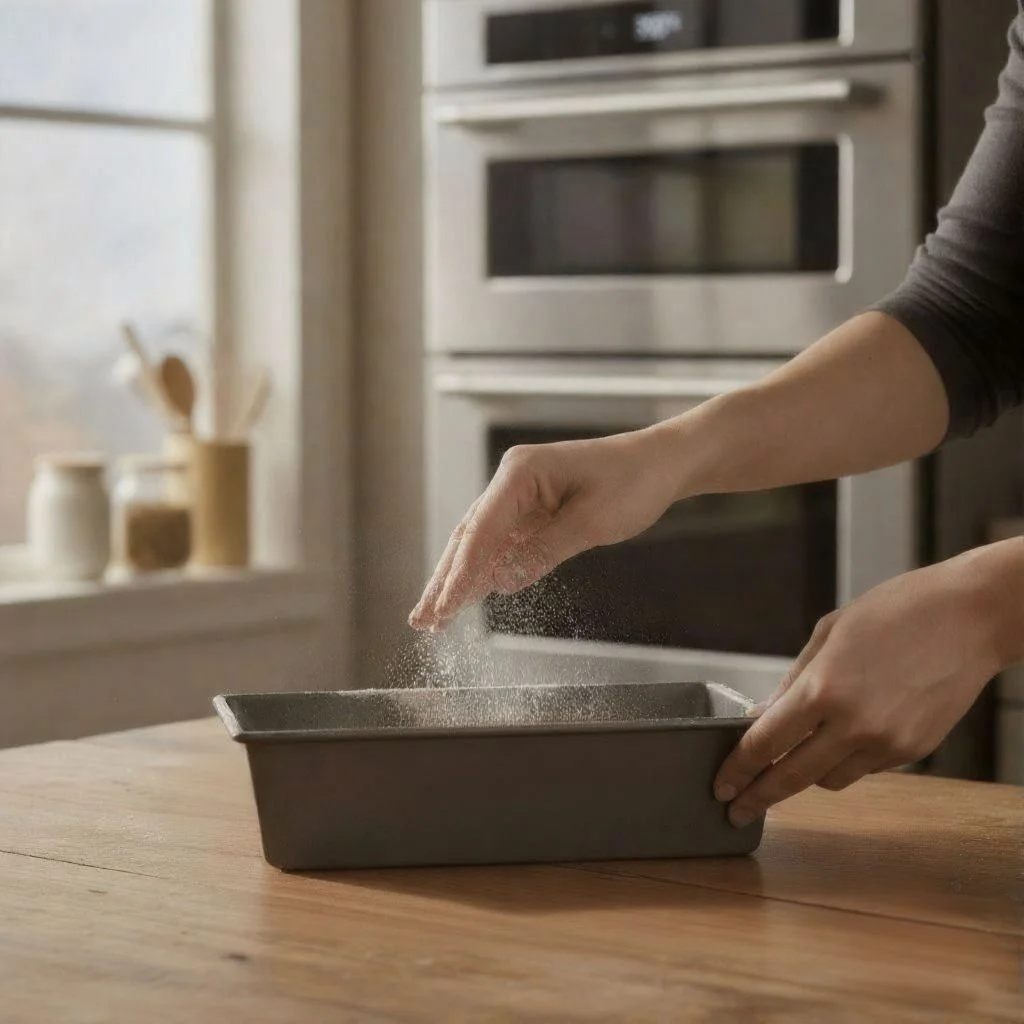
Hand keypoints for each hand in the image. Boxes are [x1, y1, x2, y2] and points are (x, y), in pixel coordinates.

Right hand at [409, 429, 678, 630]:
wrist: (663, 463)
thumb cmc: (633, 482)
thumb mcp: (592, 522)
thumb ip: (544, 550)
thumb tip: (501, 581)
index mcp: (520, 472)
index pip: (480, 529)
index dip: (459, 573)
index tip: (443, 607)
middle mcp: (513, 481)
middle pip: (469, 536)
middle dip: (444, 580)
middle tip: (421, 619)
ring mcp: (521, 496)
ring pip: (480, 543)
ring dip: (458, 579)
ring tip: (433, 615)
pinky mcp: (534, 511)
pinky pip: (503, 545)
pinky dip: (486, 572)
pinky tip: (467, 596)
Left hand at [715, 540, 1023, 826]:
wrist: (970, 617)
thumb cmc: (895, 612)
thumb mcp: (828, 634)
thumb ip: (793, 681)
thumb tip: (762, 716)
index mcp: (824, 688)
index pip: (766, 743)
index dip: (738, 769)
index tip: (721, 786)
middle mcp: (854, 724)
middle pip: (792, 777)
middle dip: (759, 797)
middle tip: (735, 809)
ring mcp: (887, 743)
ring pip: (829, 780)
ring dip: (806, 775)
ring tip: (794, 760)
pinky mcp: (914, 751)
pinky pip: (865, 768)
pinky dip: (846, 759)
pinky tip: (847, 734)